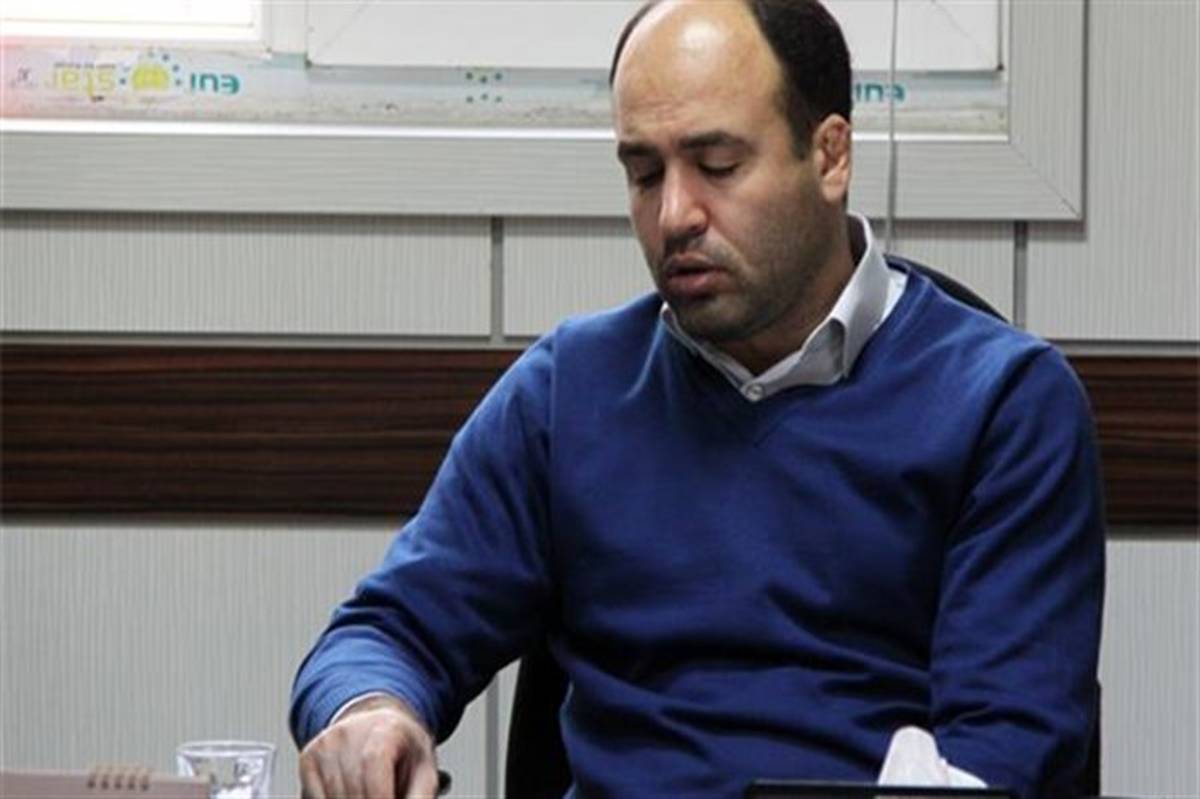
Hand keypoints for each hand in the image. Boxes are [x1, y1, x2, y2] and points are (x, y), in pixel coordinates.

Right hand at [299, 694, 440, 798]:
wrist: (379, 727)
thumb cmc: (403, 750)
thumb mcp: (424, 770)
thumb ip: (420, 797)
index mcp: (385, 728)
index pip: (374, 764)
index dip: (380, 796)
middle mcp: (349, 732)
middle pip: (352, 788)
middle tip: (388, 798)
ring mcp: (325, 744)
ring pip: (333, 796)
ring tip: (374, 793)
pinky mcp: (308, 758)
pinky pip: (316, 797)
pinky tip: (352, 795)